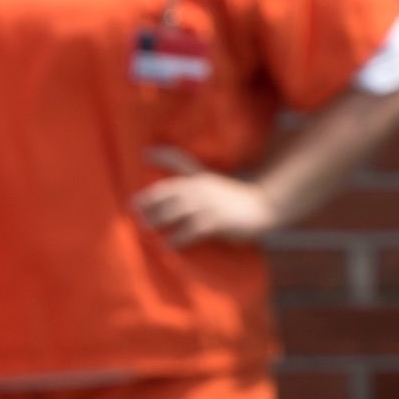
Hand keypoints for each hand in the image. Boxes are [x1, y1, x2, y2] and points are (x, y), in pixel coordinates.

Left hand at [131, 148, 274, 247]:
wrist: (264, 207)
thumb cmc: (238, 201)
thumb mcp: (217, 186)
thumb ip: (199, 187)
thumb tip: (179, 199)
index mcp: (202, 177)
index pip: (180, 161)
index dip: (162, 156)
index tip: (144, 153)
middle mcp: (202, 187)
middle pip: (169, 191)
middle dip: (149, 200)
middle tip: (135, 210)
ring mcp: (209, 204)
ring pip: (176, 210)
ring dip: (158, 219)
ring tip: (146, 227)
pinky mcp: (215, 221)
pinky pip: (190, 230)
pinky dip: (177, 239)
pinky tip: (168, 245)